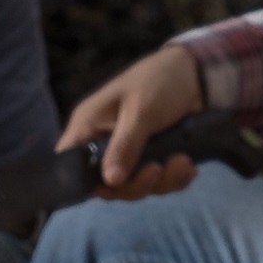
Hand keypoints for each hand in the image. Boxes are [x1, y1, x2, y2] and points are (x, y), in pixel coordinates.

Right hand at [58, 42, 212, 197]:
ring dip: (163, 181)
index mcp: (88, 126)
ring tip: (184, 162)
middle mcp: (103, 144)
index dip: (82, 181)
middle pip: (106, 184)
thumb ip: (124, 146)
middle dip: (137, 183)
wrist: (195, 75)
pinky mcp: (149, 159)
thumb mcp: (140, 111)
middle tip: (159, 169)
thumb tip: (111, 181)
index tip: (112, 186)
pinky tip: (188, 167)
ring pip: (135, 186)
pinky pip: (156, 182)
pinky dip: (174, 178)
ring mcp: (127, 154)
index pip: (68, 161)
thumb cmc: (158, 81)